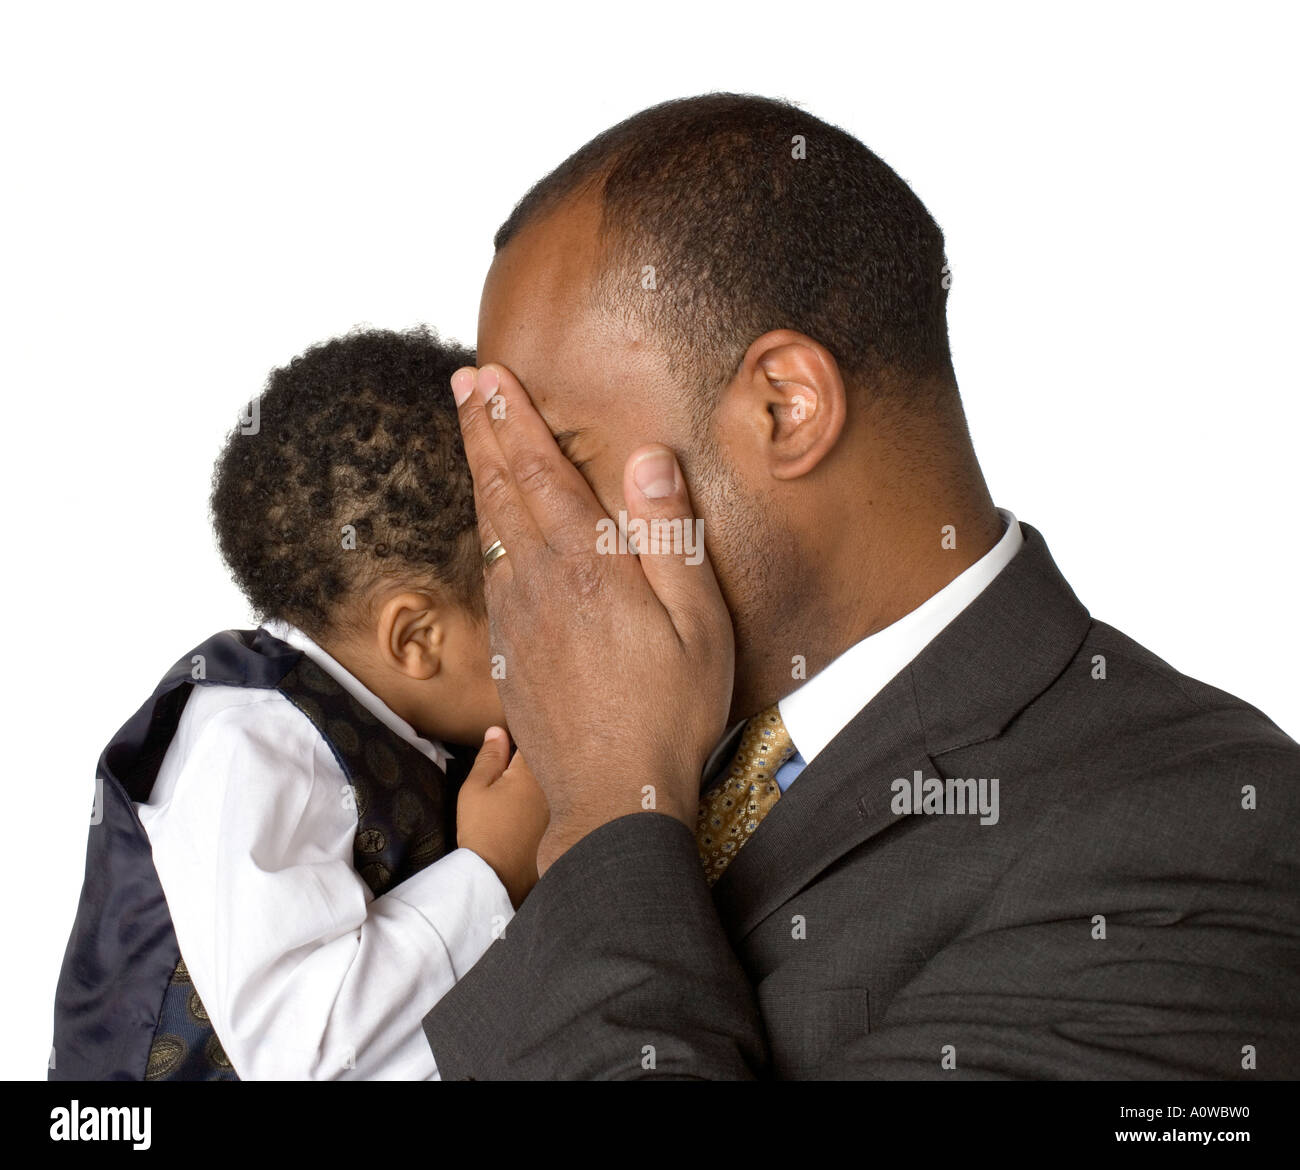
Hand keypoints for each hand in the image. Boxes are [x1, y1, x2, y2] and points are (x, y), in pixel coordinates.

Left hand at [449, 363, 734, 873]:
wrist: (610, 797)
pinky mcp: (510, 652)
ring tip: (474, 437)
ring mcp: (517, 620)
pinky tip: (492, 528)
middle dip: (481, 430)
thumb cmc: (668, 711)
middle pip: (500, 490)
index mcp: (586, 568)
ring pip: (489, 529)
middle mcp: (538, 584)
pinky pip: (491, 574)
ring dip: (480, 475)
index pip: (541, 473)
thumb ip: (669, 535)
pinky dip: (487, 532)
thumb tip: (647, 458)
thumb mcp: (698, 621)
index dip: (514, 420)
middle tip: (462, 384)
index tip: (491, 377)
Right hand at [456, 728, 549, 907]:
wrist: (500, 878)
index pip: (536, 739)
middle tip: (528, 748)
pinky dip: (558, 796)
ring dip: (553, 774)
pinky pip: (565, 800)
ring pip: (560, 779)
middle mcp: (554, 785)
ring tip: (543, 776)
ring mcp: (564, 806)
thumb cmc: (484, 830)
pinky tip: (542, 805)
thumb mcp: (476, 789)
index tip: (519, 732)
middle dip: (544, 752)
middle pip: (553, 758)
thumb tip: (497, 730)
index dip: (527, 733)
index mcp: (532, 771)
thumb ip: (489, 757)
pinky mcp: (565, 825)